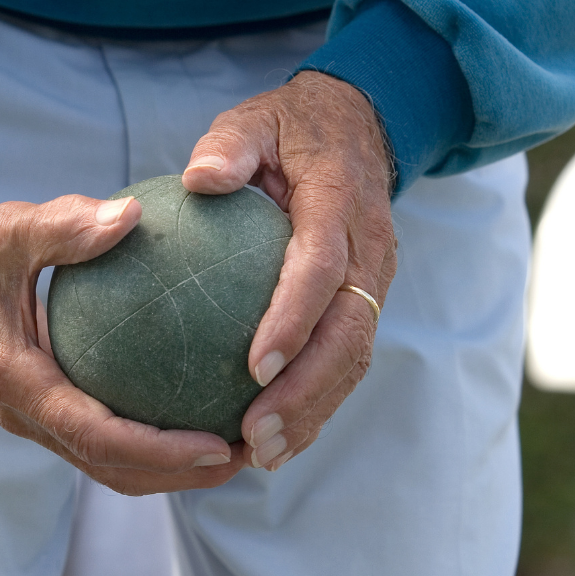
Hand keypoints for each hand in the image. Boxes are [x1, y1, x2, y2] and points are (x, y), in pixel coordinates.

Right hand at [0, 196, 246, 494]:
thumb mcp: (9, 229)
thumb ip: (65, 226)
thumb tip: (132, 216)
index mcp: (15, 381)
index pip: (95, 436)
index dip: (159, 451)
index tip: (218, 445)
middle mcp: (22, 413)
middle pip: (110, 468)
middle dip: (180, 475)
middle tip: (244, 456)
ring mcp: (31, 415)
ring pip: (106, 464)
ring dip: (168, 468)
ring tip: (233, 448)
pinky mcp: (41, 405)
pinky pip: (99, 436)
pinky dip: (147, 440)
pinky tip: (193, 406)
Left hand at [182, 70, 396, 471]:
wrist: (359, 128)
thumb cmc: (289, 129)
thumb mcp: (253, 121)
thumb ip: (229, 147)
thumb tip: (198, 180)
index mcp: (340, 205)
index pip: (323, 269)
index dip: (294, 319)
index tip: (253, 366)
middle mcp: (370, 251)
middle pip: (349, 334)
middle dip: (307, 392)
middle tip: (256, 437)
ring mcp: (375, 280)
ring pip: (355, 356)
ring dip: (315, 410)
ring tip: (264, 454)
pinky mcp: (366, 300)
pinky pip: (347, 355)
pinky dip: (319, 399)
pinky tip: (276, 434)